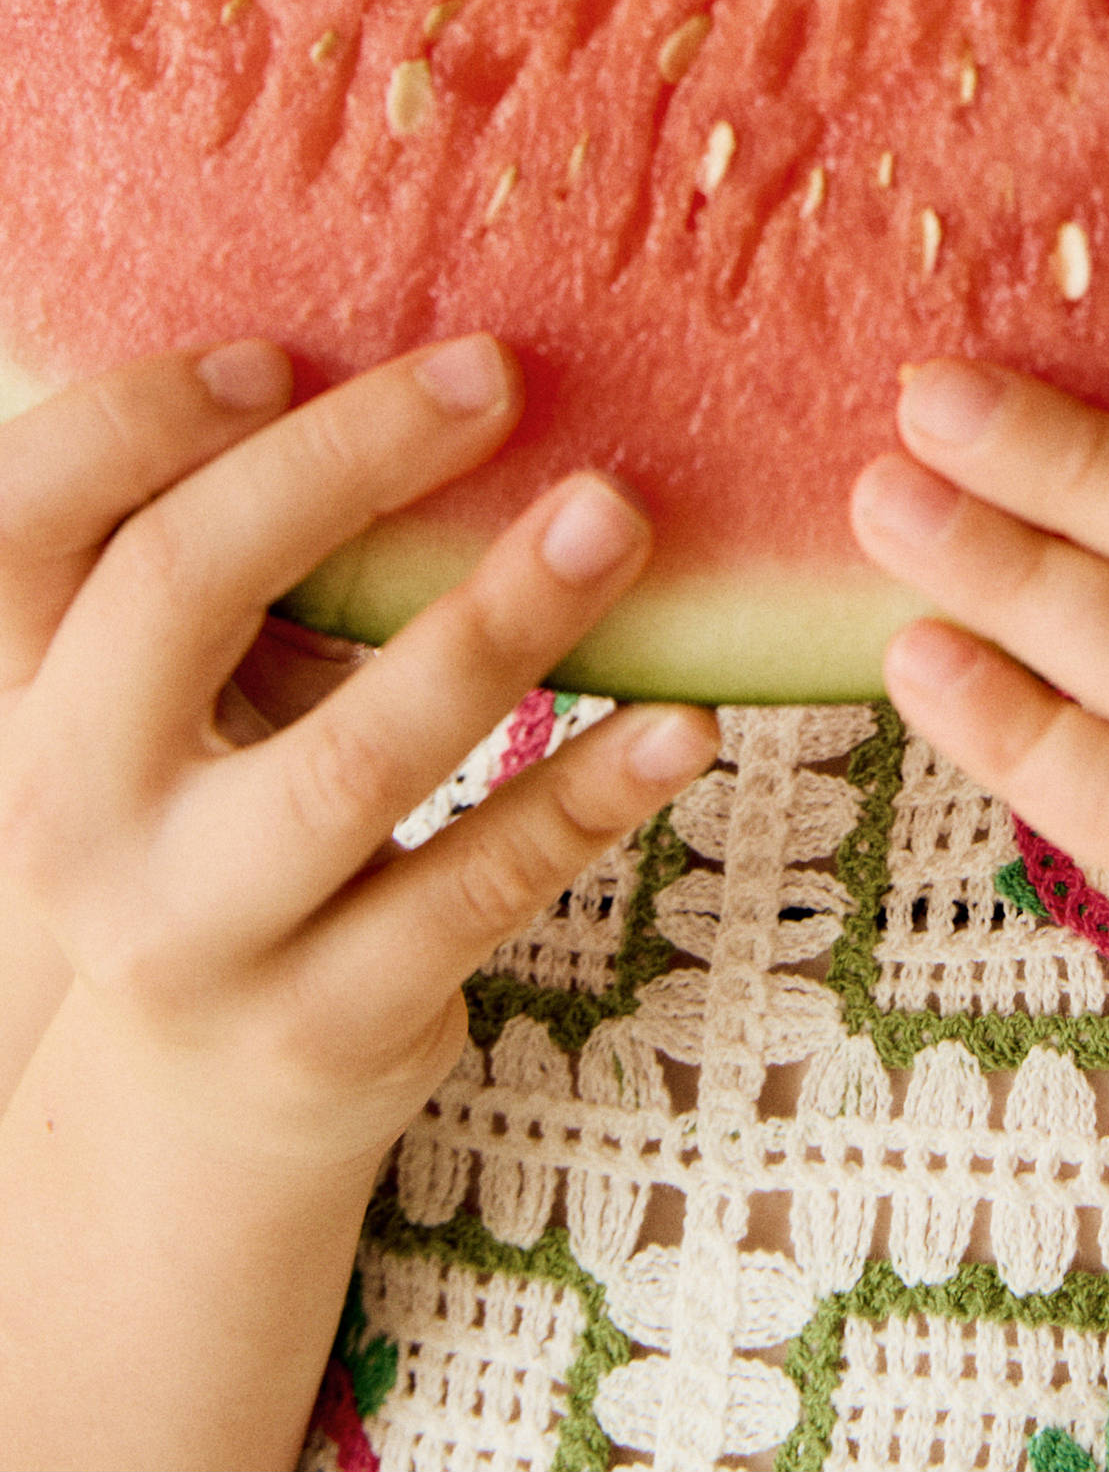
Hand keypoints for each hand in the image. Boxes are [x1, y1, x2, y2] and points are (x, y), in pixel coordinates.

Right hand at [0, 338, 717, 1175]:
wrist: (187, 1120)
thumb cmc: (214, 830)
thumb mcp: (174, 710)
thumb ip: (229, 568)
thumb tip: (404, 361)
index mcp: (37, 695)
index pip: (31, 517)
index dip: (139, 419)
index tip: (281, 351)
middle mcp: (82, 811)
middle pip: (180, 592)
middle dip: (344, 464)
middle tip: (496, 375)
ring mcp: (197, 929)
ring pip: (354, 756)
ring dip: (498, 620)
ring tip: (615, 517)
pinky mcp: (327, 1021)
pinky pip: (477, 884)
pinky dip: (588, 793)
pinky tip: (682, 723)